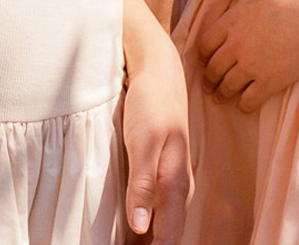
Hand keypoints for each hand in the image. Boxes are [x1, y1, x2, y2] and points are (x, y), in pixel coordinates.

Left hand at [122, 34, 191, 243]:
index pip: (169, 240)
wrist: (160, 71)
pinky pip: (155, 209)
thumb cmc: (151, 103)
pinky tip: (126, 229)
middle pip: (167, 237)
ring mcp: (170, 181)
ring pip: (161, 225)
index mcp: (176, 185)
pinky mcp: (160, 173)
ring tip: (121, 243)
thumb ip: (143, 185)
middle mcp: (177, 189)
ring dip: (144, 239)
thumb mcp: (143, 141)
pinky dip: (142, 225)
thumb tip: (141, 228)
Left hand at [196, 0, 298, 111]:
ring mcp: (253, 66)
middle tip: (208, 84)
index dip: (202, 54)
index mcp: (231, 22)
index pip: (206, 44)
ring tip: (219, 97)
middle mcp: (237, 46)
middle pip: (213, 68)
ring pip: (228, 86)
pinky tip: (243, 105)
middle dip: (208, 78)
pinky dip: (243, 105)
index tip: (204, 59)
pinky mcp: (271, 82)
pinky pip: (250, 100)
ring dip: (221, 94)